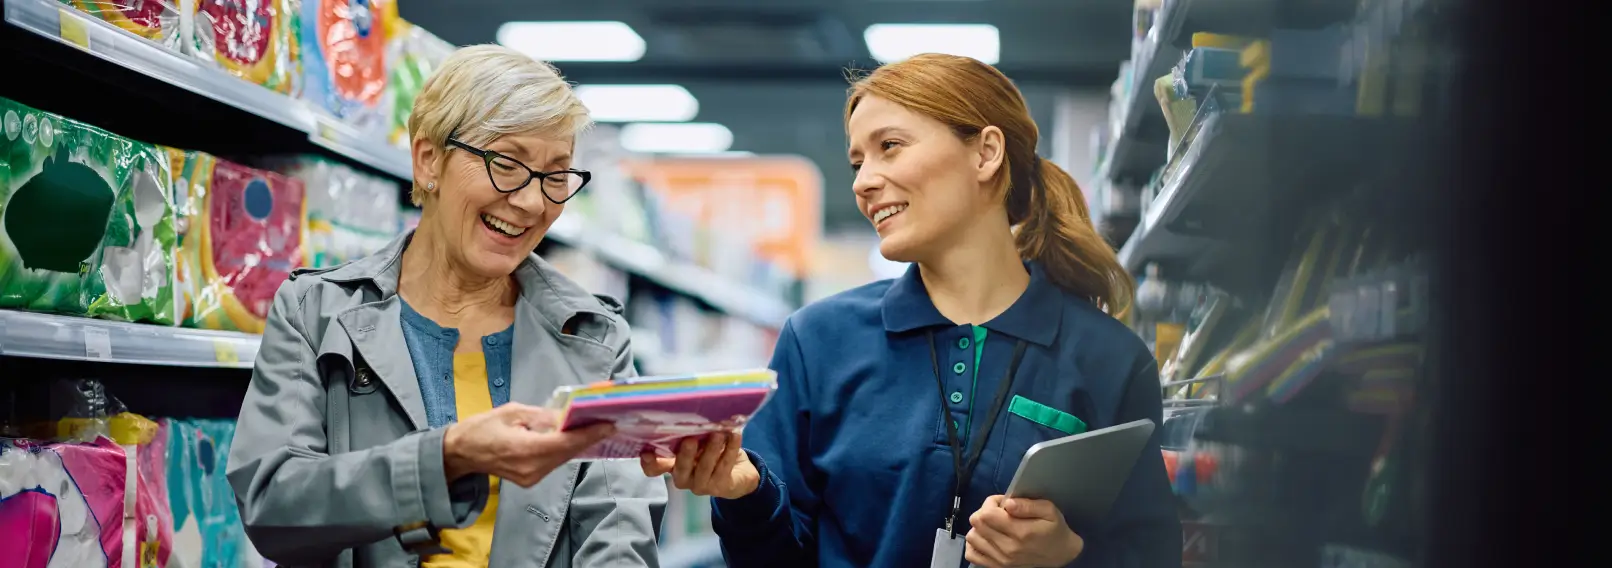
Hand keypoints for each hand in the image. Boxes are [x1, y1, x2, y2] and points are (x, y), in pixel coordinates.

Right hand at [442, 403, 615, 486]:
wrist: (461, 453)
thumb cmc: (482, 428)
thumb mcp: (512, 412)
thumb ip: (542, 415)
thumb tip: (567, 416)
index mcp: (525, 450)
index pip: (565, 442)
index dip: (589, 434)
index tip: (609, 424)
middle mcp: (532, 469)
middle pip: (568, 452)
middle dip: (588, 437)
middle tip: (608, 421)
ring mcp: (531, 478)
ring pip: (563, 459)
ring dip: (578, 443)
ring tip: (595, 427)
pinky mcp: (531, 480)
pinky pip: (554, 463)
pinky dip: (565, 450)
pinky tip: (574, 438)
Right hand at [639, 431, 759, 499]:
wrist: (739, 472)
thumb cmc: (712, 451)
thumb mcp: (700, 440)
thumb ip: (691, 433)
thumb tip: (690, 414)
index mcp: (673, 465)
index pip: (655, 468)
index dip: (650, 463)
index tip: (647, 452)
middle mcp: (683, 478)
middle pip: (680, 469)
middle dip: (685, 454)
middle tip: (691, 439)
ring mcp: (701, 485)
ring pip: (704, 468)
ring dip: (711, 449)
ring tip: (718, 434)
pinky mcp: (720, 487)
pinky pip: (724, 467)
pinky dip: (730, 449)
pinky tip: (734, 436)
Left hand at [965, 495, 1084, 567]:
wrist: (1060, 553)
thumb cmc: (1054, 529)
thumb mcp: (1049, 510)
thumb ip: (1027, 505)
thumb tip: (1007, 503)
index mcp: (1020, 532)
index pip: (986, 514)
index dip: (991, 503)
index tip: (1003, 503)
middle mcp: (1007, 548)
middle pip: (977, 523)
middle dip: (985, 512)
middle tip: (999, 512)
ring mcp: (1000, 560)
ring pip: (972, 537)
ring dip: (980, 527)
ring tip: (994, 525)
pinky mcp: (997, 566)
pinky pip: (972, 554)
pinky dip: (976, 544)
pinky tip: (988, 538)